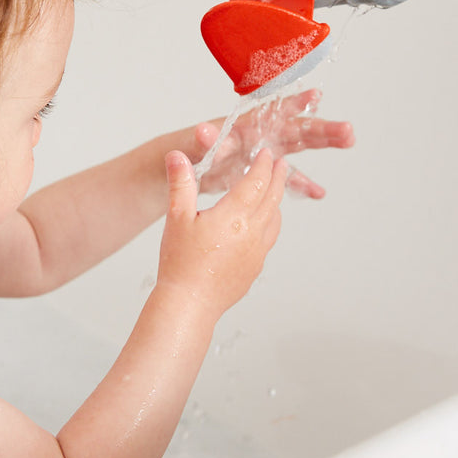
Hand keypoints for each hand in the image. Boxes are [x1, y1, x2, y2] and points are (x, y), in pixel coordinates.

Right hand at [157, 148, 286, 316]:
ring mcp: (257, 251)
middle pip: (272, 198)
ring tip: (273, 191)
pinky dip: (271, 223)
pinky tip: (263, 224)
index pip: (256, 181)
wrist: (190, 303)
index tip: (267, 153)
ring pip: (275, 219)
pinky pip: (270, 238)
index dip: (263, 165)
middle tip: (281, 164)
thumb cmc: (180, 262)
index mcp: (234, 216)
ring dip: (276, 200)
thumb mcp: (176, 218)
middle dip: (278, 177)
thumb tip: (177, 155)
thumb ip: (181, 183)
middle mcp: (252, 232)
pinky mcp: (255, 267)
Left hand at [191, 89, 355, 197]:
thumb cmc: (189, 149)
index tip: (317, 96)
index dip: (294, 103)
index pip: (274, 111)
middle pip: (297, 129)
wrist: (184, 166)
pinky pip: (287, 178)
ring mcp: (265, 153)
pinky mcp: (263, 172)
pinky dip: (301, 184)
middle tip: (348, 130)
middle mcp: (261, 135)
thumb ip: (206, 140)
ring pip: (299, 148)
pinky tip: (319, 193)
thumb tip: (204, 132)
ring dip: (323, 144)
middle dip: (323, 128)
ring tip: (349, 141)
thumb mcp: (196, 145)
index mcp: (246, 125)